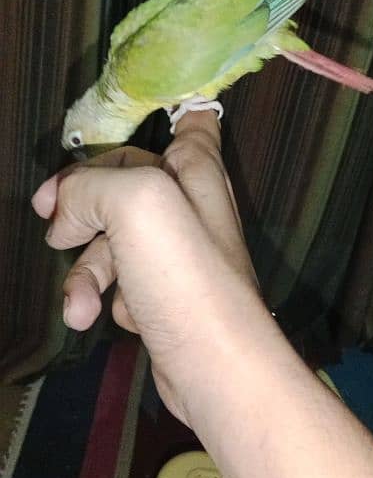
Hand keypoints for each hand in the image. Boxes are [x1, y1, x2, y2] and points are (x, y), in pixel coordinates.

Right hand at [32, 112, 259, 422]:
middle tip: (53, 227)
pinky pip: (120, 281)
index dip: (167, 107)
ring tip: (81, 307)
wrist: (215, 370)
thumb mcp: (135, 203)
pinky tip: (121, 320)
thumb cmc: (184, 275)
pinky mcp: (162, 294)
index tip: (138, 111)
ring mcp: (175, 252)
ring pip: (111, 240)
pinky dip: (108, 298)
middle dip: (81, 206)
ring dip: (87, 271)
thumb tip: (65, 209)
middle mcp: (188, 204)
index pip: (192, 117)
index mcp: (194, 168)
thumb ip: (91, 185)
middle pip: (121, 181)